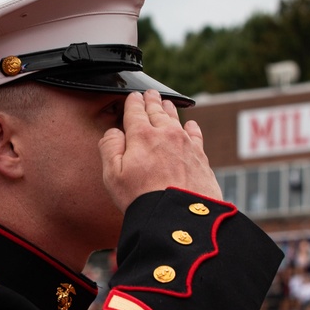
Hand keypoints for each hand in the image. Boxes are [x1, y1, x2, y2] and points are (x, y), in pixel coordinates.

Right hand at [99, 90, 221, 211]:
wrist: (180, 215)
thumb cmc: (143, 198)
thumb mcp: (113, 175)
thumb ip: (110, 148)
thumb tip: (113, 132)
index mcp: (141, 136)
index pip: (135, 111)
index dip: (133, 102)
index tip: (133, 96)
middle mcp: (166, 134)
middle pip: (157, 111)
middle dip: (151, 101)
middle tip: (150, 94)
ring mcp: (185, 144)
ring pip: (176, 119)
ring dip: (169, 110)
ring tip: (166, 103)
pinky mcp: (200, 156)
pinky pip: (195, 135)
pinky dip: (191, 127)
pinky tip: (191, 125)